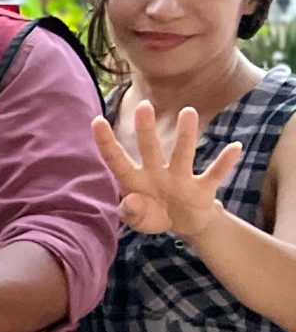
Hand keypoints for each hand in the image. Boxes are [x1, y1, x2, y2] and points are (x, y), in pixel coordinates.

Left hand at [93, 104, 238, 240]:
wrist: (185, 225)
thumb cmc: (154, 216)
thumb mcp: (138, 220)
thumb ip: (131, 213)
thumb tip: (131, 200)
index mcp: (134, 180)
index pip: (117, 159)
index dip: (106, 142)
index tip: (97, 120)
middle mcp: (157, 173)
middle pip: (149, 148)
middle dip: (145, 129)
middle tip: (144, 105)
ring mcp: (180, 178)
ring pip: (182, 154)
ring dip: (185, 135)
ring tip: (188, 112)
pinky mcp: (202, 189)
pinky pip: (214, 174)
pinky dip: (225, 162)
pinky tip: (236, 147)